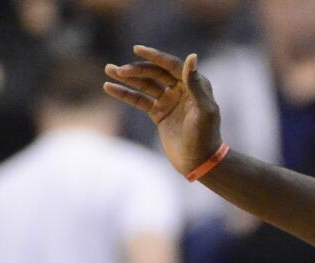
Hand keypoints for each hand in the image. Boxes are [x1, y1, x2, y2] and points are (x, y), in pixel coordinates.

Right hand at [103, 45, 223, 173]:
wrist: (199, 162)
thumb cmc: (205, 136)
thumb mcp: (203, 110)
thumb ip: (196, 84)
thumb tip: (192, 56)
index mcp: (194, 85)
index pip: (171, 66)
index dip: (155, 56)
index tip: (137, 49)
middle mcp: (181, 89)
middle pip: (155, 73)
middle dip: (137, 70)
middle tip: (119, 70)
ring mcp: (169, 101)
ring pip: (145, 84)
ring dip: (127, 78)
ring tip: (109, 70)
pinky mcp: (159, 113)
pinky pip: (139, 100)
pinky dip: (125, 94)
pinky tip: (109, 87)